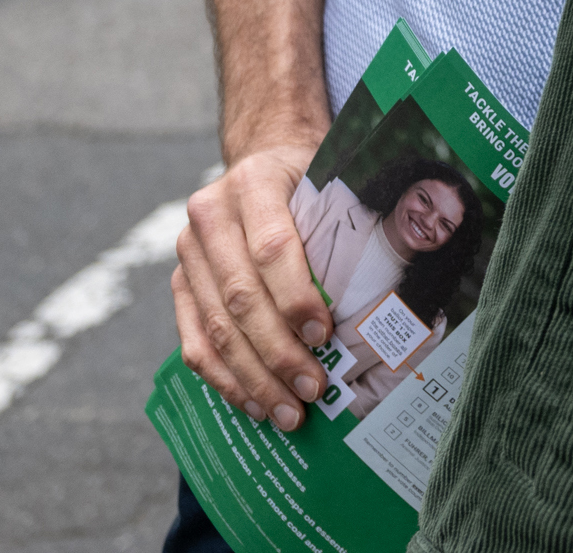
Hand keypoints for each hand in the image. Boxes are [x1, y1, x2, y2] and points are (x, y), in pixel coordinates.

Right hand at [168, 138, 333, 430]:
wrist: (260, 159)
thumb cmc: (309, 179)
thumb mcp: (330, 179)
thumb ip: (348, 220)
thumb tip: (394, 284)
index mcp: (252, 182)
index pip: (272, 247)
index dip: (296, 297)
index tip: (324, 335)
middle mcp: (209, 216)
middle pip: (240, 296)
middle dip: (278, 351)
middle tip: (312, 390)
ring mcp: (187, 254)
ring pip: (214, 328)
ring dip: (252, 378)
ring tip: (287, 412)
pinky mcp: (179, 285)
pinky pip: (193, 342)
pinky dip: (224, 379)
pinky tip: (253, 404)